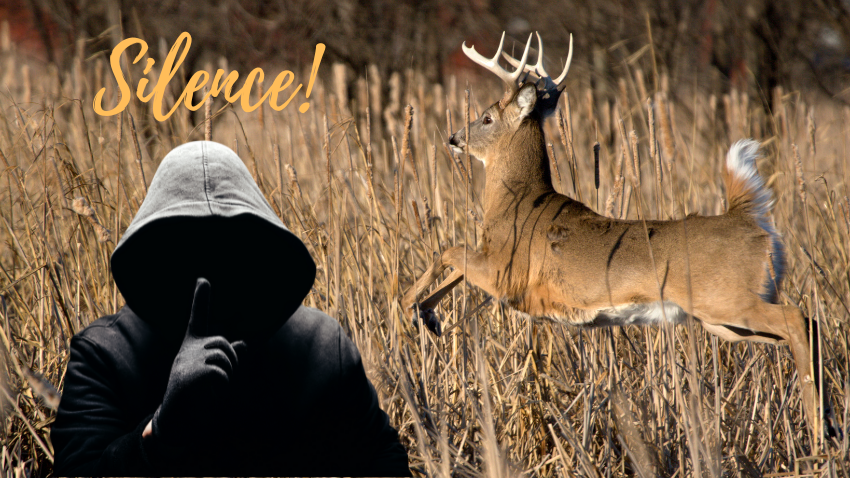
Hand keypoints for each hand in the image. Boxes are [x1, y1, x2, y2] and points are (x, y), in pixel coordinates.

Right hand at [148, 278, 245, 446]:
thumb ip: (228, 356)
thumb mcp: (213, 372)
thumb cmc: (195, 393)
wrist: (174, 418)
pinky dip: (221, 386)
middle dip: (229, 363)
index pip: (197, 317)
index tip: (203, 279)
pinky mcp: (188, 375)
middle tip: (216, 380)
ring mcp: (186, 361)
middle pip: (224, 345)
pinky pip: (221, 374)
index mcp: (192, 346)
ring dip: (225, 375)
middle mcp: (188, 349)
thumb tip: (244, 343)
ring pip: (224, 359)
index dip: (200, 298)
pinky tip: (205, 393)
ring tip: (208, 388)